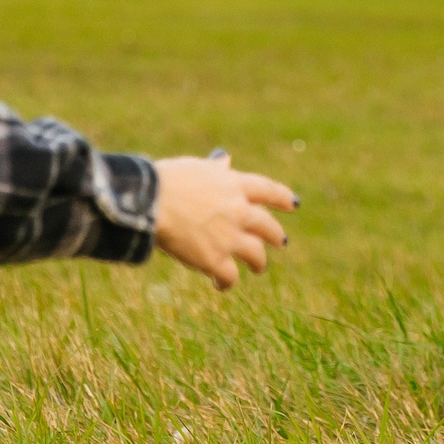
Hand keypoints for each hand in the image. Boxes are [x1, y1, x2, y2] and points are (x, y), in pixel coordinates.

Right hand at [152, 154, 296, 289]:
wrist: (150, 202)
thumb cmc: (165, 180)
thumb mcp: (195, 168)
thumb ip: (214, 168)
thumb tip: (224, 159)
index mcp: (234, 184)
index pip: (268, 190)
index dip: (282, 198)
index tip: (293, 203)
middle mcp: (239, 211)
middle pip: (267, 226)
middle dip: (275, 235)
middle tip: (280, 241)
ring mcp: (229, 237)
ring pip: (256, 254)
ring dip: (258, 262)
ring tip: (258, 267)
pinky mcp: (215, 260)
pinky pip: (230, 277)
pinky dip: (227, 282)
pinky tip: (221, 285)